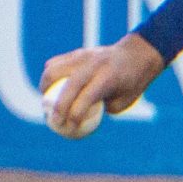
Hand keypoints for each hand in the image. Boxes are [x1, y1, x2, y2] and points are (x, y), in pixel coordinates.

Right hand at [40, 35, 166, 134]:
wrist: (137, 54)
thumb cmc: (131, 83)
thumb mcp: (123, 102)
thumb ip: (99, 110)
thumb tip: (77, 121)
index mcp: (109, 77)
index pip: (86, 97)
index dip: (75, 114)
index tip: (69, 128)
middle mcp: (93, 64)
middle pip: (67, 85)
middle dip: (57, 107)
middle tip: (53, 121)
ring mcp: (82, 56)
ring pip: (53, 70)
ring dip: (45, 88)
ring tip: (46, 103)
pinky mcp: (76, 53)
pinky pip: (54, 64)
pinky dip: (49, 77)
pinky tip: (50, 89)